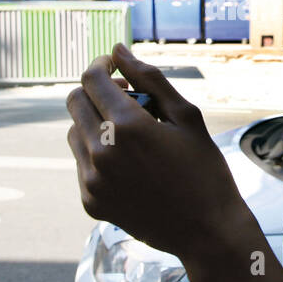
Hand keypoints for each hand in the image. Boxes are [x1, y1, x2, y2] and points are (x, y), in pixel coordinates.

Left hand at [66, 43, 250, 264]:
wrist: (207, 232)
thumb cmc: (204, 170)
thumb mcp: (186, 117)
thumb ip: (149, 79)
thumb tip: (119, 49)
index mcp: (127, 127)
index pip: (91, 79)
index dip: (101, 65)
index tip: (115, 65)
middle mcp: (101, 152)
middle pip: (75, 102)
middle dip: (96, 91)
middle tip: (125, 97)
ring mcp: (92, 180)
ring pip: (75, 132)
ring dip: (95, 122)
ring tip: (130, 134)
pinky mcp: (90, 201)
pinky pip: (81, 163)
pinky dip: (98, 154)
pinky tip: (130, 164)